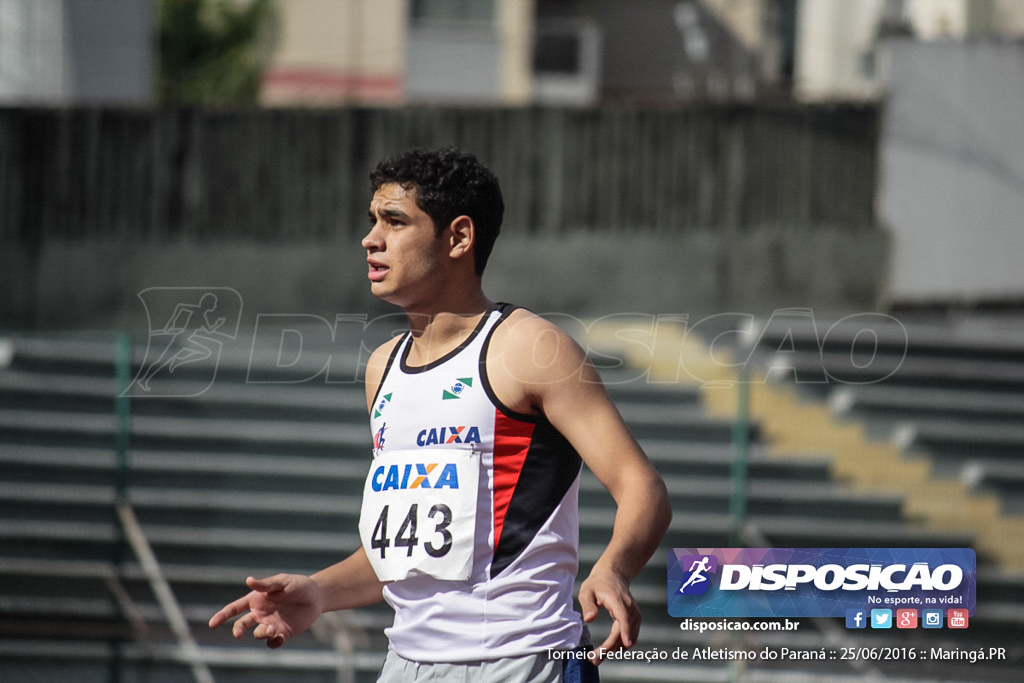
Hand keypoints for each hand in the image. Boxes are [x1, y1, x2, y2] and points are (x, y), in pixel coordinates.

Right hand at [208, 574, 323, 648]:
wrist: (316, 596)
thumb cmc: (298, 585)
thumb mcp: (283, 581)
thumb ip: (266, 584)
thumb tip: (248, 580)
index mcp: (256, 599)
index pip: (235, 608)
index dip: (222, 615)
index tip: (212, 623)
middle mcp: (260, 613)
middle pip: (241, 624)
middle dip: (237, 630)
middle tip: (238, 633)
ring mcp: (270, 624)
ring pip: (257, 634)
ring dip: (261, 633)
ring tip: (271, 628)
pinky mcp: (282, 633)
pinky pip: (272, 643)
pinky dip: (273, 642)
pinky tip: (279, 637)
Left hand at [578, 566, 641, 664]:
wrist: (613, 576)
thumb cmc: (597, 584)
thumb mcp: (587, 591)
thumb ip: (588, 605)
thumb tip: (589, 619)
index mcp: (618, 600)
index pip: (623, 617)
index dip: (625, 631)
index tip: (627, 644)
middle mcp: (630, 609)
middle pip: (622, 632)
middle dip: (609, 648)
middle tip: (594, 659)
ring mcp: (634, 615)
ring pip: (627, 637)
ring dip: (614, 649)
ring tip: (597, 657)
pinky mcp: (634, 620)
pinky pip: (629, 636)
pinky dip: (619, 644)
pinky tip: (607, 649)